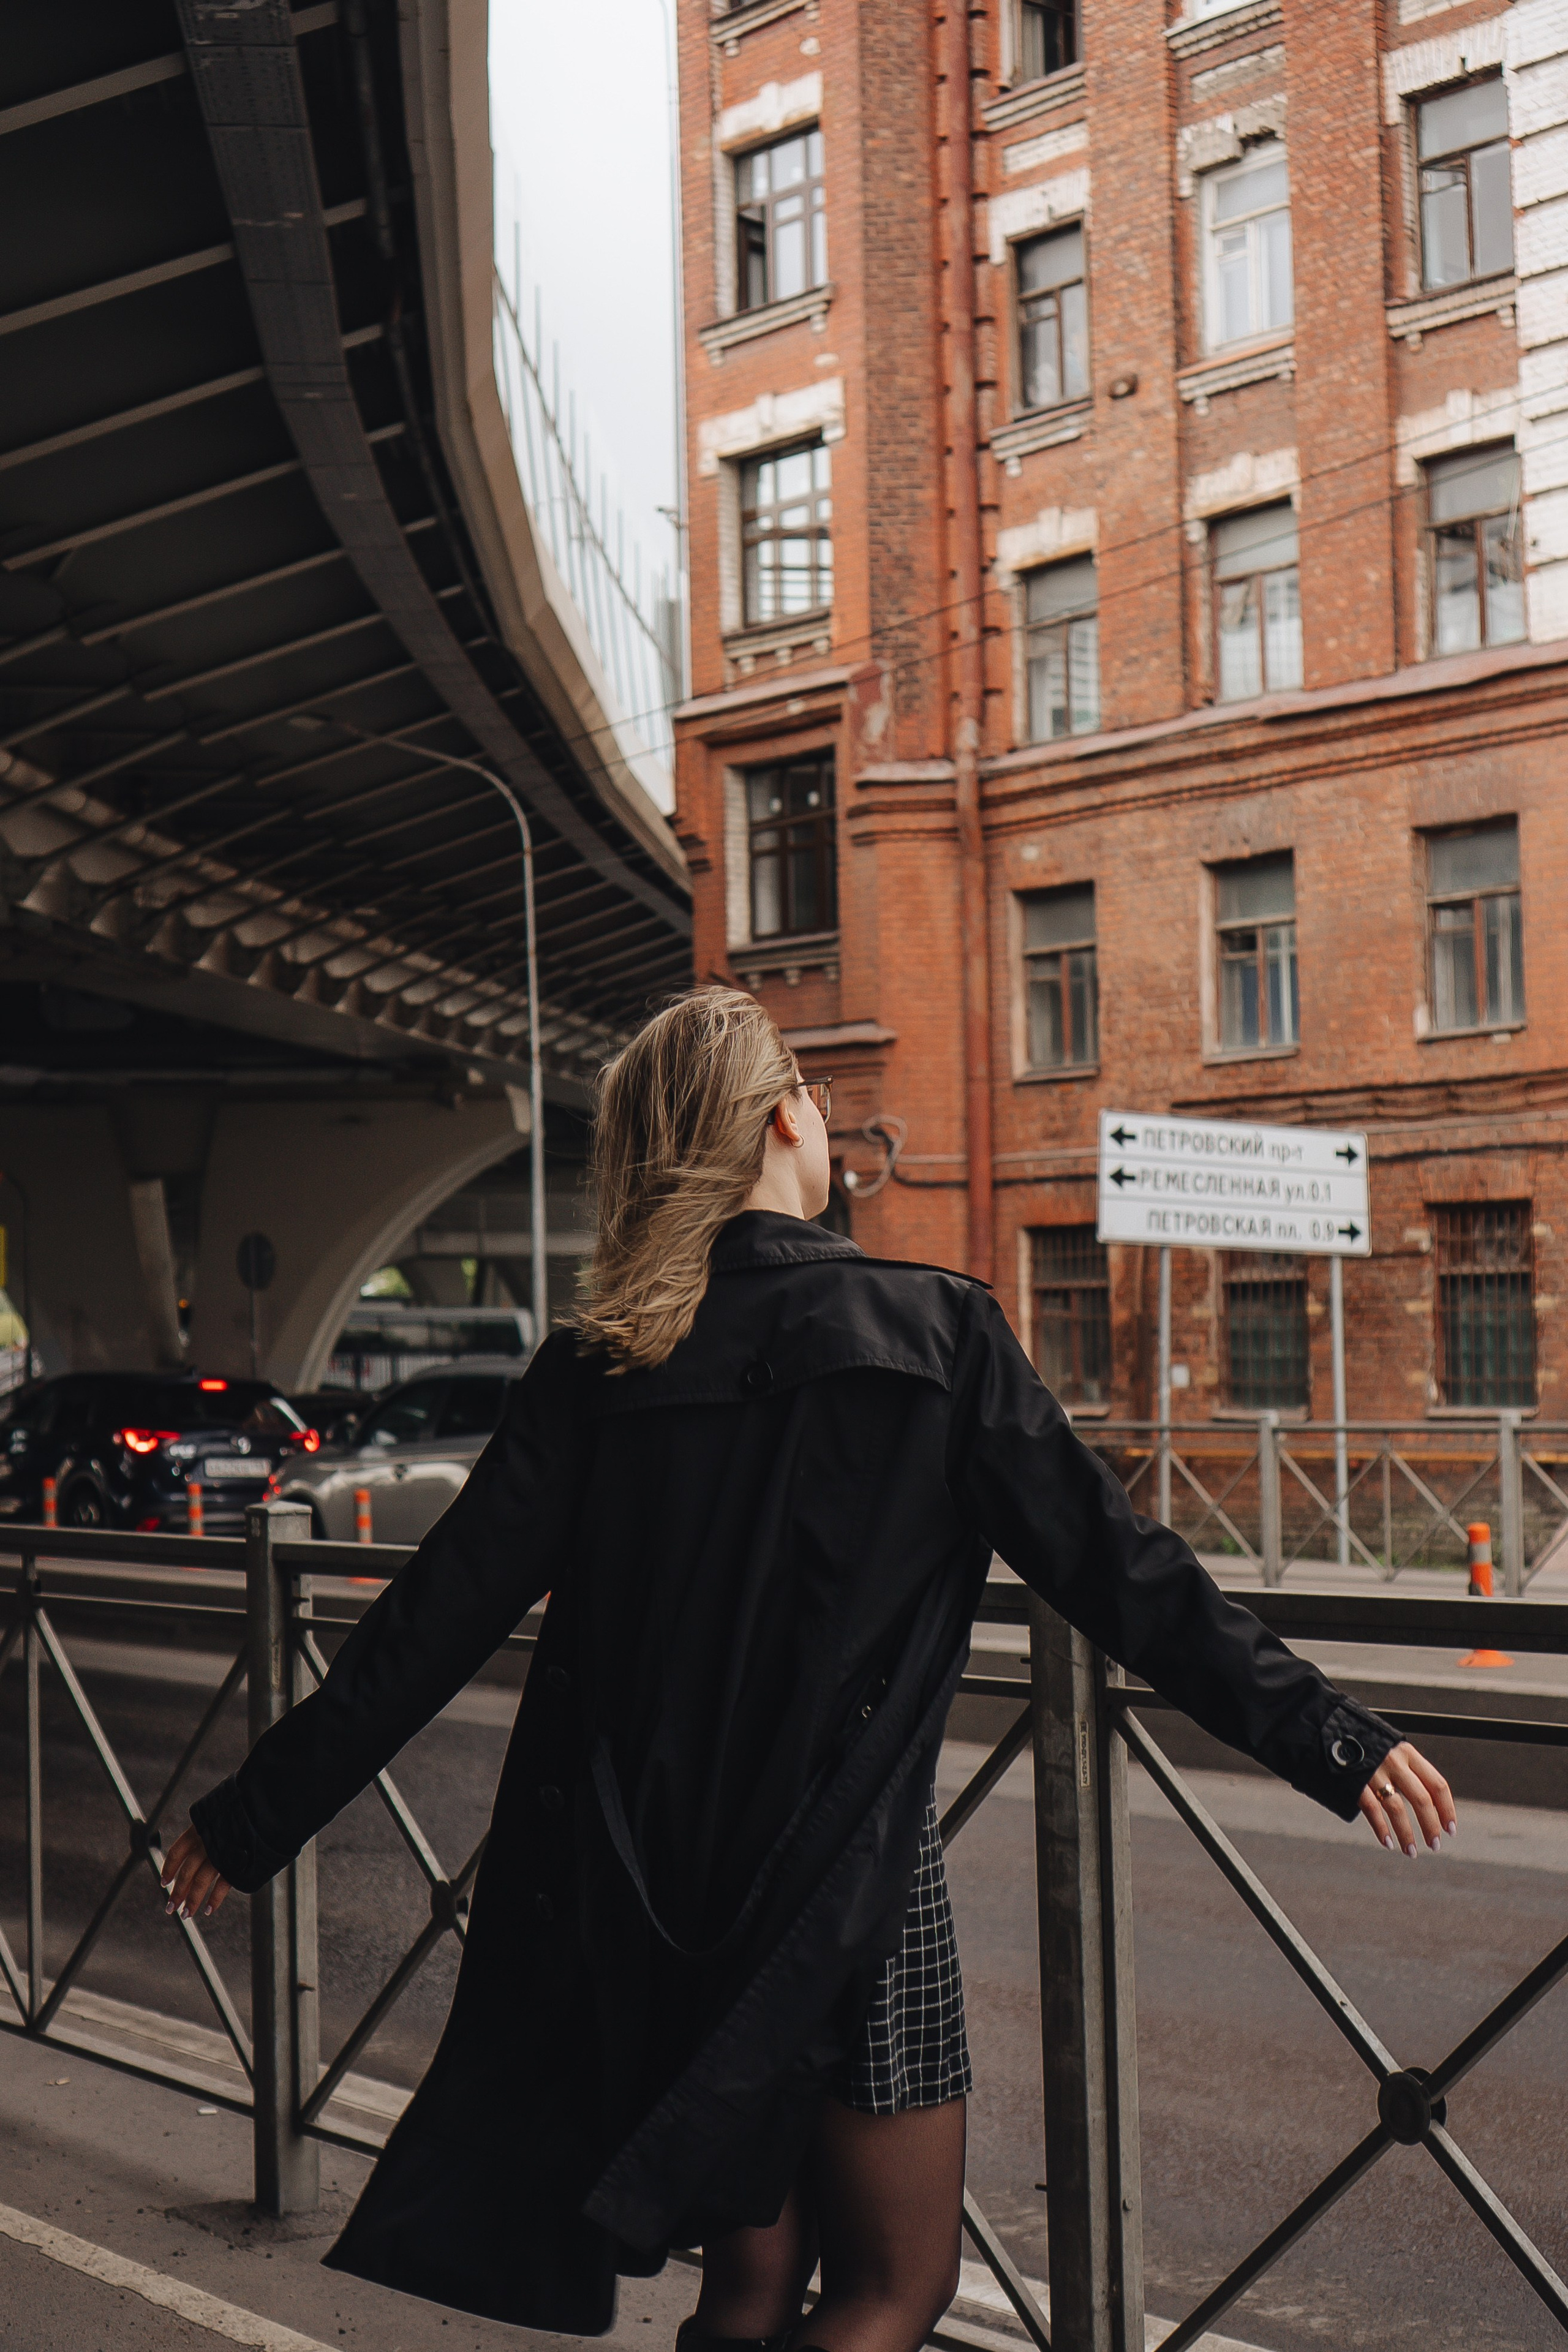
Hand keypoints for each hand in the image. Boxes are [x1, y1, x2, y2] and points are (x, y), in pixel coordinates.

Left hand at [159, 1824, 230, 1921]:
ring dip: (192, 1900)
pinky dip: (215, 1899)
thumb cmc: (239, 1815)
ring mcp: (221, 1854)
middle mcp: (207, 1842)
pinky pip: (223, 1884)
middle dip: (178, 1892)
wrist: (262, 1811)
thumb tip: (192, 1855)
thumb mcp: (216, 1817)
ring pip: (201, 1881)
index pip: (177, 1852)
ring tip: (186, 1914)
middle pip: (187, 1871)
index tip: (164, 1883)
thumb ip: (205, 1834)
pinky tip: (208, 1909)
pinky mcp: (236, 1863)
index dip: (169, 1869)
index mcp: (199, 1830)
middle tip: (171, 1907)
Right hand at [1358, 1741, 1455, 1856]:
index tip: (1449, 1829)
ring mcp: (1374, 1772)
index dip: (1447, 1810)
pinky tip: (1387, 1842)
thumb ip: (1410, 1769)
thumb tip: (1430, 1801)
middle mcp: (1394, 1762)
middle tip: (1434, 1845)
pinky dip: (1381, 1829)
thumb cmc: (1367, 1743)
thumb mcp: (1393, 1749)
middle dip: (1430, 1827)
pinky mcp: (1355, 1781)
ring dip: (1406, 1835)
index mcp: (1408, 1753)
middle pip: (1421, 1800)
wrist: (1332, 1730)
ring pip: (1397, 1809)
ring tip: (1411, 1852)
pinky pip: (1372, 1810)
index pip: (1437, 1785)